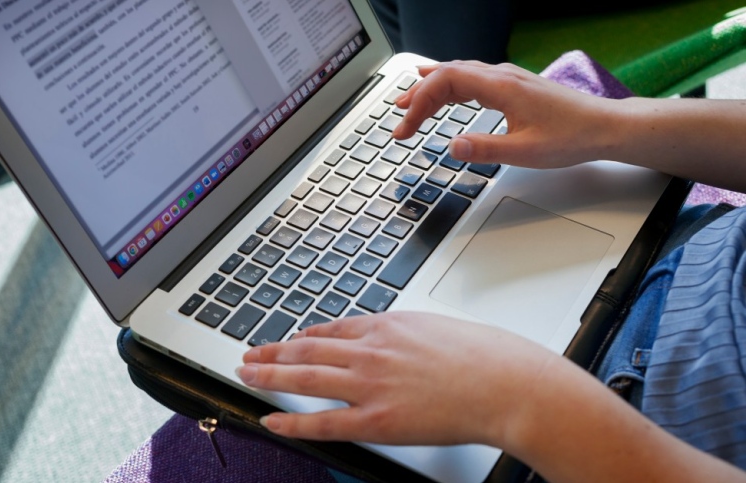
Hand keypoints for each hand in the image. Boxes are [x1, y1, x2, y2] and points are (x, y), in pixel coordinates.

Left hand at [237, 311, 557, 446]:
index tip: (288, 340)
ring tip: (247, 375)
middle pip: (306, 349)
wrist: (506, 383)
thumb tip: (396, 337)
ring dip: (269, 376)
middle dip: (272, 352)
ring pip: (304, 378)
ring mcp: (369, 385)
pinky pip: (322, 423)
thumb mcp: (438, 327)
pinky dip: (291, 422)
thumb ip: (406, 333)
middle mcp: (370, 351)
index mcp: (386, 326)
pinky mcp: (376, 420)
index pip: (330, 329)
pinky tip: (270, 420)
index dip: (302, 336)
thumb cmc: (484, 355)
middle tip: (250, 354)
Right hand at [393, 61, 616, 168]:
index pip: (445, 82)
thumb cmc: (571, 137)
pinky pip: (472, 78)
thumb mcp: (525, 152)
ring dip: (432, 87)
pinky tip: (445, 92)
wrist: (604, 126)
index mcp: (501, 87)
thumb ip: (485, 149)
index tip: (405, 128)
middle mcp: (501, 76)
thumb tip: (451, 147)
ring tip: (409, 101)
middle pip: (447, 73)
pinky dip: (451, 85)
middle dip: (418, 94)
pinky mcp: (513, 86)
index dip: (419, 103)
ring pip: (459, 72)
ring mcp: (507, 79)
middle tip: (398, 116)